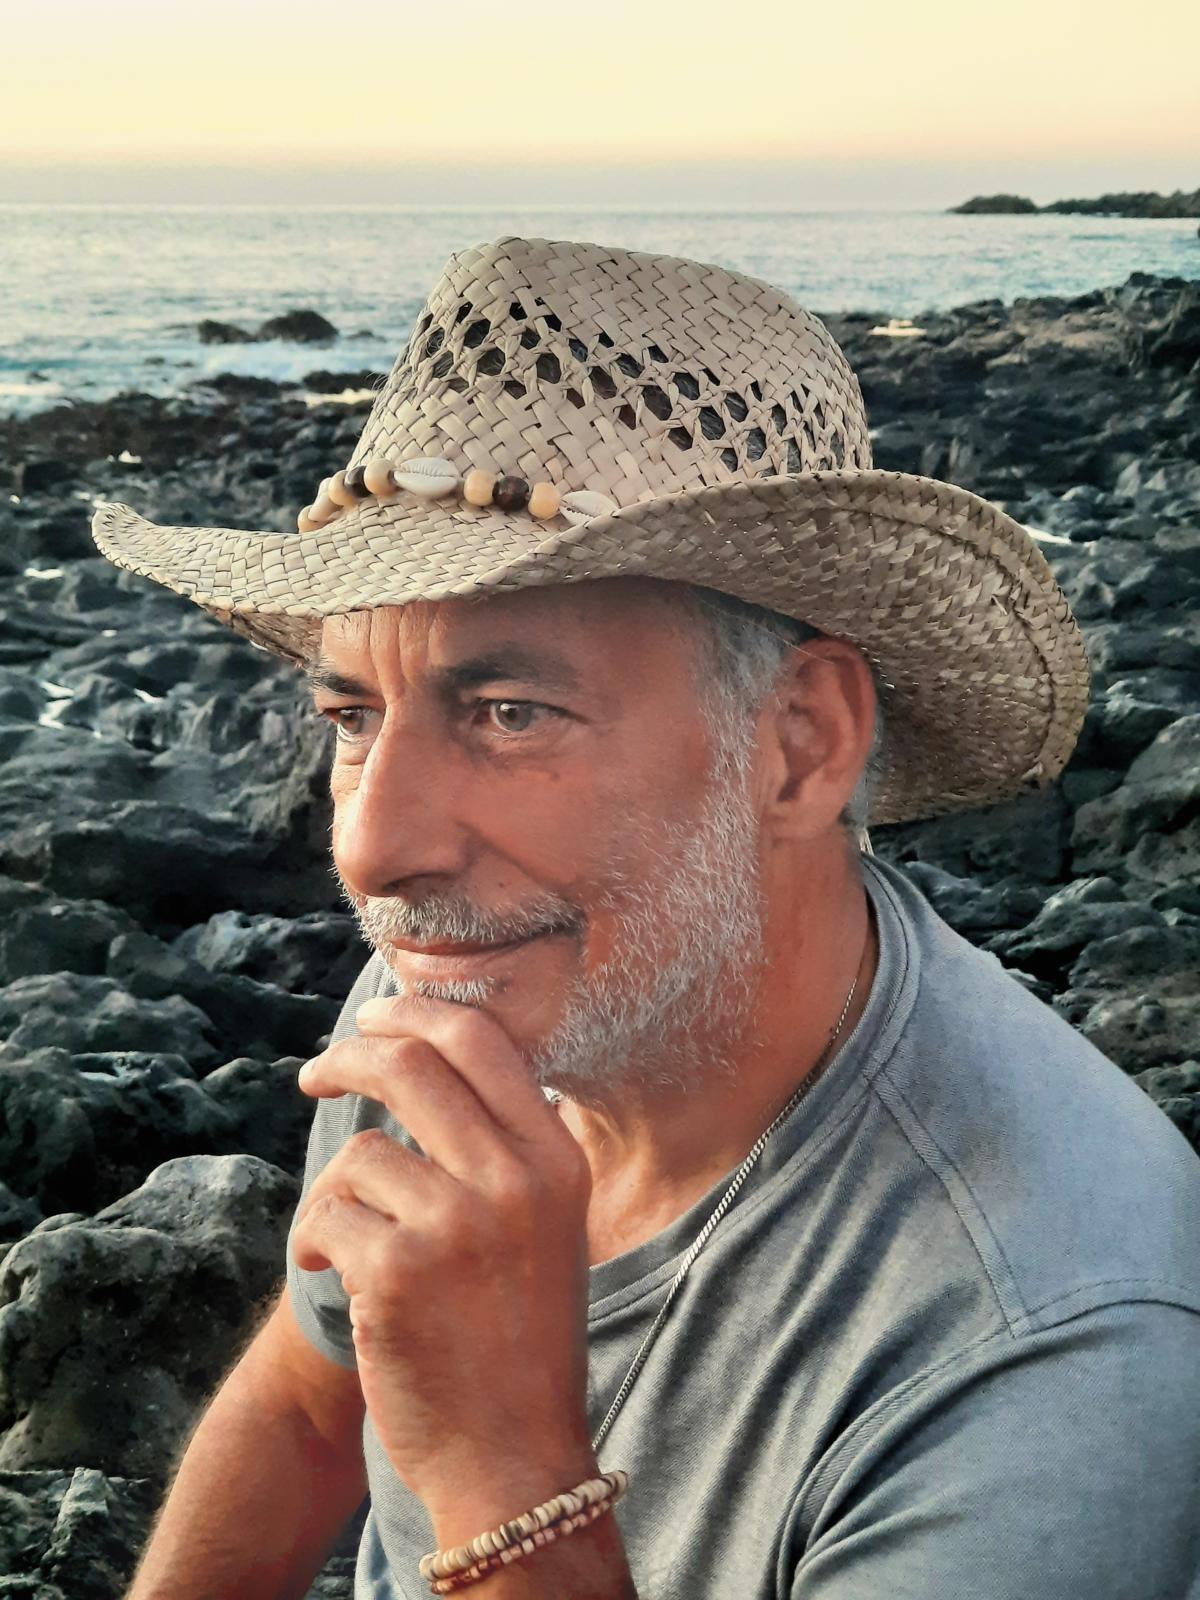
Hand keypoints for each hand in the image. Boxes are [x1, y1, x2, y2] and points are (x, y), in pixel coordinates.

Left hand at [290, 993, 597, 1529]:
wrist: (513, 1455)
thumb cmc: (519, 1337)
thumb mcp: (548, 1226)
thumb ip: (507, 1148)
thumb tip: (434, 1062)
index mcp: (557, 1161)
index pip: (482, 1042)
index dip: (417, 1015)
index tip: (376, 1021)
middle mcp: (515, 1180)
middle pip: (412, 1064)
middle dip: (350, 1056)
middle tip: (317, 1070)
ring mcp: (457, 1224)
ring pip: (360, 1151)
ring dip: (334, 1190)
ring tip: (340, 1236)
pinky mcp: (397, 1271)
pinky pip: (326, 1216)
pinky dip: (313, 1241)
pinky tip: (328, 1271)